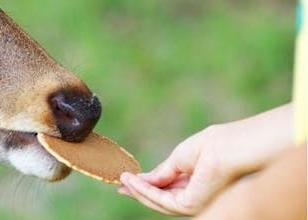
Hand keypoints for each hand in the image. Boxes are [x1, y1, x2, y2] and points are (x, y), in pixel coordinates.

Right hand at [118, 104, 293, 216]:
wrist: (230, 147)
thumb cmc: (214, 146)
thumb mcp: (180, 158)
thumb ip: (163, 172)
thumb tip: (143, 179)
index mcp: (196, 183)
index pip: (167, 189)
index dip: (146, 184)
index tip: (127, 178)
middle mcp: (195, 196)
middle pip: (161, 198)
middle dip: (139, 192)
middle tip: (120, 184)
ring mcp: (194, 203)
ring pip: (159, 202)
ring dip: (138, 192)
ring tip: (122, 180)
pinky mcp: (192, 205)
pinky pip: (162, 200)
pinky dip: (145, 191)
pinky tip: (132, 181)